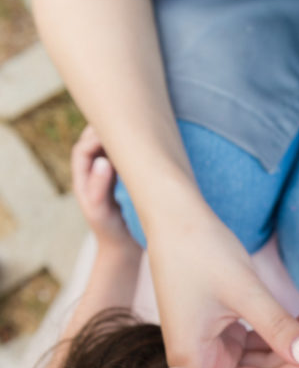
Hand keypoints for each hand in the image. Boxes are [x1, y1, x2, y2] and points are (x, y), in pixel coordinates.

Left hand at [71, 126, 140, 254]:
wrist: (124, 250)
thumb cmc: (111, 232)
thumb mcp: (101, 212)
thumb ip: (99, 188)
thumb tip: (102, 160)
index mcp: (83, 179)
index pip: (83, 150)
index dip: (93, 138)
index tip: (109, 132)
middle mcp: (94, 174)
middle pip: (94, 143)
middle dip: (104, 129)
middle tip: (122, 117)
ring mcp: (110, 177)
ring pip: (110, 149)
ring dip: (120, 137)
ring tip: (135, 126)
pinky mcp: (125, 180)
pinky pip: (126, 159)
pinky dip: (132, 149)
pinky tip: (147, 145)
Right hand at [143, 196, 298, 367]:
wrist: (176, 215)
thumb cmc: (199, 250)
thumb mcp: (246, 291)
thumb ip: (280, 328)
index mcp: (194, 363)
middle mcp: (201, 363)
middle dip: (298, 361)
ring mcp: (213, 348)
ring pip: (265, 364)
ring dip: (296, 344)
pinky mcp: (224, 334)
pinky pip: (262, 345)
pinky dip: (285, 332)